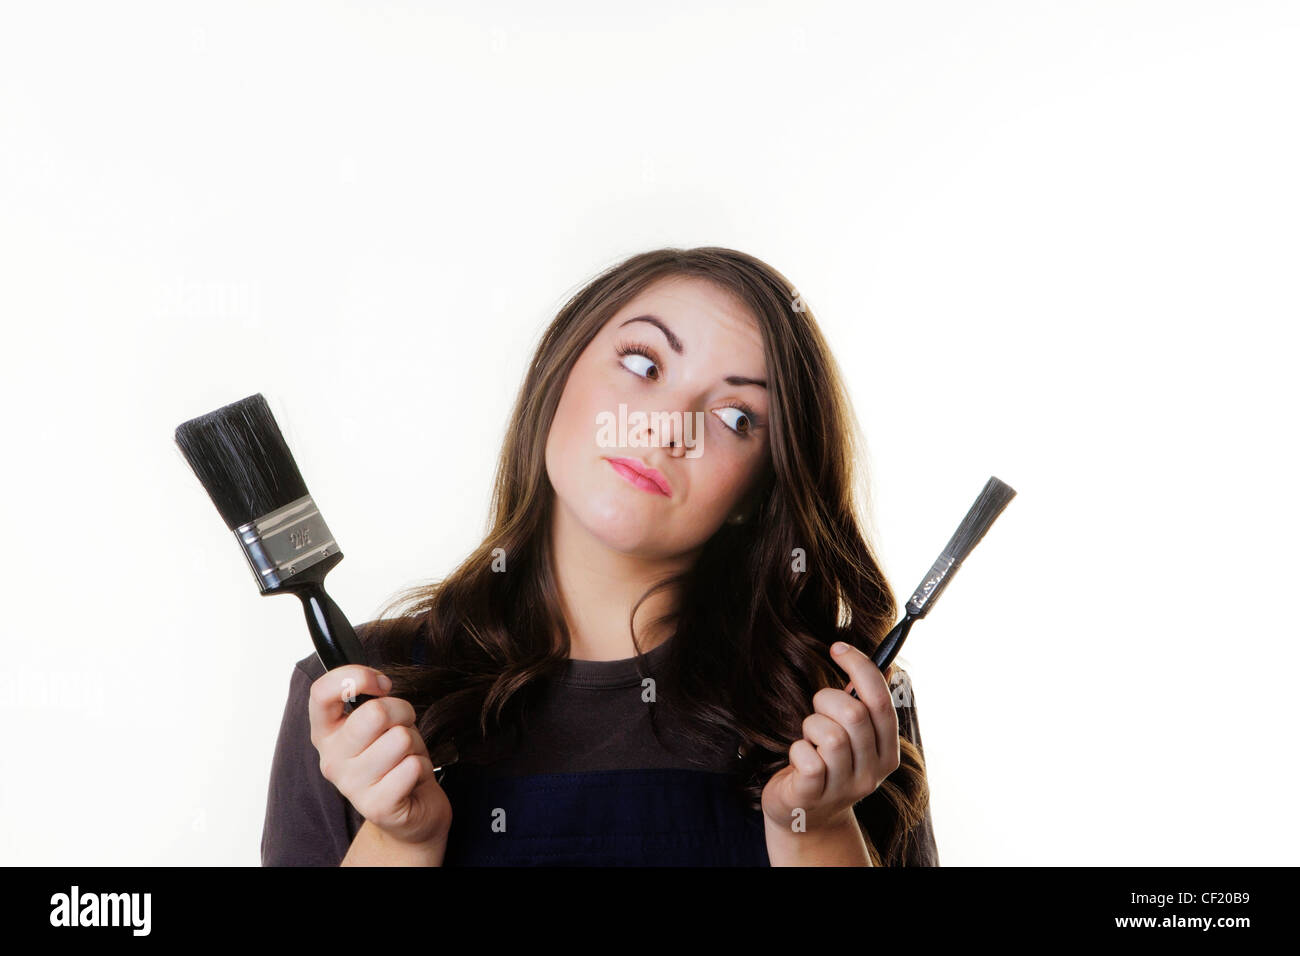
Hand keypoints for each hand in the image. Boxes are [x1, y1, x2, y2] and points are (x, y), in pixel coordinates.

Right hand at [308, 664, 451, 847]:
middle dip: (402, 713)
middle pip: (376, 713)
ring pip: (400, 738)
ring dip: (414, 744)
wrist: (411, 810)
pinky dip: (421, 768)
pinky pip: (412, 766)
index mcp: (326, 733)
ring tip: (405, 759)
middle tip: (402, 730)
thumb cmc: (396, 756)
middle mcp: (331, 760)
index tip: (381, 685)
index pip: (322, 691)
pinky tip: (411, 780)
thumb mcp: (381, 722)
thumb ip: (372, 699)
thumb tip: (379, 685)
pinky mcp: (377, 807)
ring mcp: (351, 786)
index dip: (356, 676)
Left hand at [761, 641, 900, 834]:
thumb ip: (864, 705)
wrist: (806, 819)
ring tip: (808, 738)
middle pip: (855, 714)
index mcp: (887, 751)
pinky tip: (798, 758)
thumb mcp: (852, 737)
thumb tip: (885, 664)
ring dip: (810, 726)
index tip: (837, 647)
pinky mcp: (814, 796)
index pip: (882, 701)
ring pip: (831, 735)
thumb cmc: (827, 766)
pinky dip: (797, 749)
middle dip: (827, 699)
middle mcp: (872, 771)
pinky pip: (808, 759)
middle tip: (817, 711)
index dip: (860, 666)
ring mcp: (845, 787)